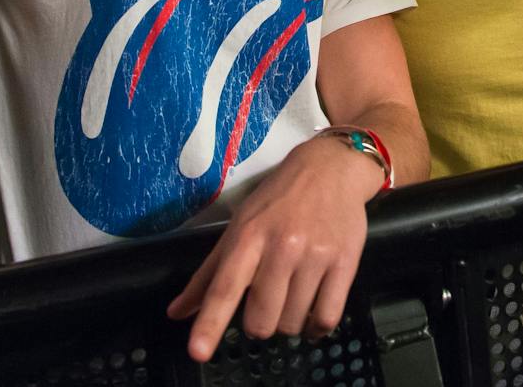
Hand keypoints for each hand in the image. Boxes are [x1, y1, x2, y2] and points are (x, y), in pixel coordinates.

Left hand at [166, 136, 381, 361]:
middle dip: (258, 323)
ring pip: (293, 322)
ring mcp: (315, 255)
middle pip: (261, 319)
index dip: (210, 323)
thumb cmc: (277, 200)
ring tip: (290, 298)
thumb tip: (176, 313)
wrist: (330, 169)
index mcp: (248, 236)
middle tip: (264, 304)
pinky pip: (326, 318)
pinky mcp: (346, 262)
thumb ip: (209, 274)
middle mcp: (282, 246)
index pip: (224, 287)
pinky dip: (315, 328)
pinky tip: (311, 315)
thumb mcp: (238, 226)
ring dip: (288, 322)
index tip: (198, 352)